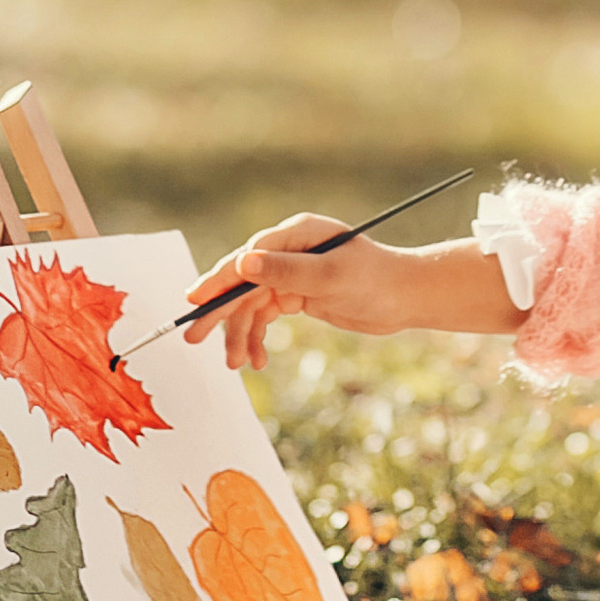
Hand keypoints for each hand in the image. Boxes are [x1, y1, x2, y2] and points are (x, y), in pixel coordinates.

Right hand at [180, 225, 520, 370]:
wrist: (406, 297)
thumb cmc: (375, 279)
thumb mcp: (331, 277)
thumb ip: (287, 270)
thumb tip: (243, 262)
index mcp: (295, 235)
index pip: (246, 258)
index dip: (218, 280)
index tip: (194, 301)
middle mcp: (289, 251)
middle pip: (242, 281)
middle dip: (220, 311)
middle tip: (194, 338)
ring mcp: (292, 273)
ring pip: (251, 304)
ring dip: (241, 333)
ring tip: (237, 365)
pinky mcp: (297, 293)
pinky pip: (265, 315)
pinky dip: (258, 337)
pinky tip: (257, 360)